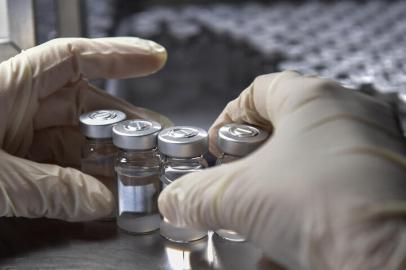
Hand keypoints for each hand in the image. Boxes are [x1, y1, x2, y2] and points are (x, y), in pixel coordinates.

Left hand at [0, 37, 170, 220]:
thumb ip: (49, 188)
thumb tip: (101, 200)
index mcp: (7, 87)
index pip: (72, 57)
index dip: (118, 55)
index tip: (155, 59)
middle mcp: (17, 107)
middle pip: (86, 105)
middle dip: (125, 124)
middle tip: (157, 141)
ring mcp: (18, 136)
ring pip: (78, 141)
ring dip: (108, 160)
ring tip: (136, 175)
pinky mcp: (17, 164)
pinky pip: (61, 167)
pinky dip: (85, 182)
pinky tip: (105, 194)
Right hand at [158, 71, 405, 269]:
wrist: (393, 261)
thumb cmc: (328, 210)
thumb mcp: (240, 198)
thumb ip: (197, 195)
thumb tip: (174, 201)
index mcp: (315, 99)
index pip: (259, 92)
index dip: (228, 118)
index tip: (216, 147)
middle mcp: (350, 116)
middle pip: (284, 126)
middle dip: (252, 160)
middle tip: (236, 182)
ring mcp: (374, 149)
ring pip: (310, 160)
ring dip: (279, 188)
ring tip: (260, 215)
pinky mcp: (386, 183)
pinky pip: (335, 187)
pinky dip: (307, 209)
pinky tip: (289, 240)